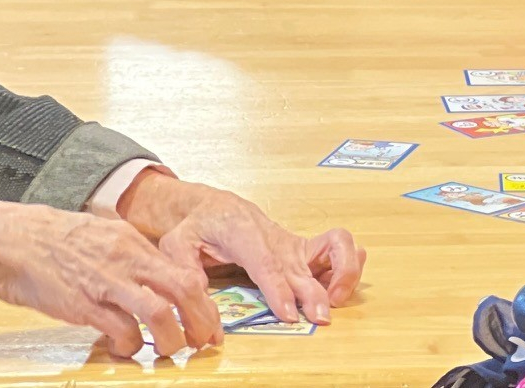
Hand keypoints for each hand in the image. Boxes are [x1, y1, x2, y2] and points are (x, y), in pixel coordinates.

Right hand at [0, 200, 220, 357]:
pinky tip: (127, 349)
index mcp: (135, 242)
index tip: (211, 322)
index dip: (204, 300)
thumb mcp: (104, 234)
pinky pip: (120, 329)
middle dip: (202, 319)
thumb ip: (131, 254)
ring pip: (159, 311)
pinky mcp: (83, 304)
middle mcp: (128, 259)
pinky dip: (131, 345)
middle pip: (184, 289)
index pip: (185, 271)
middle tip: (204, 342)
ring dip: (171, 337)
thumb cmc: (55, 240)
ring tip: (170, 350)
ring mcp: (107, 282)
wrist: (11, 239)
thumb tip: (154, 277)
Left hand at [118, 175, 362, 324]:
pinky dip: (348, 263)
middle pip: (301, 265)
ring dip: (343, 272)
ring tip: (335, 299)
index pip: (265, 262)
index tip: (289, 313)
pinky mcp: (303, 249)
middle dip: (314, 292)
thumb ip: (185, 271)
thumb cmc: (197, 226)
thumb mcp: (176, 245)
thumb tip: (197, 302)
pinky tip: (342, 286)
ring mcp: (293, 242)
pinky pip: (338, 247)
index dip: (279, 288)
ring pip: (333, 248)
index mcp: (243, 231)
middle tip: (320, 318)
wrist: (215, 206)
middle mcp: (275, 237)